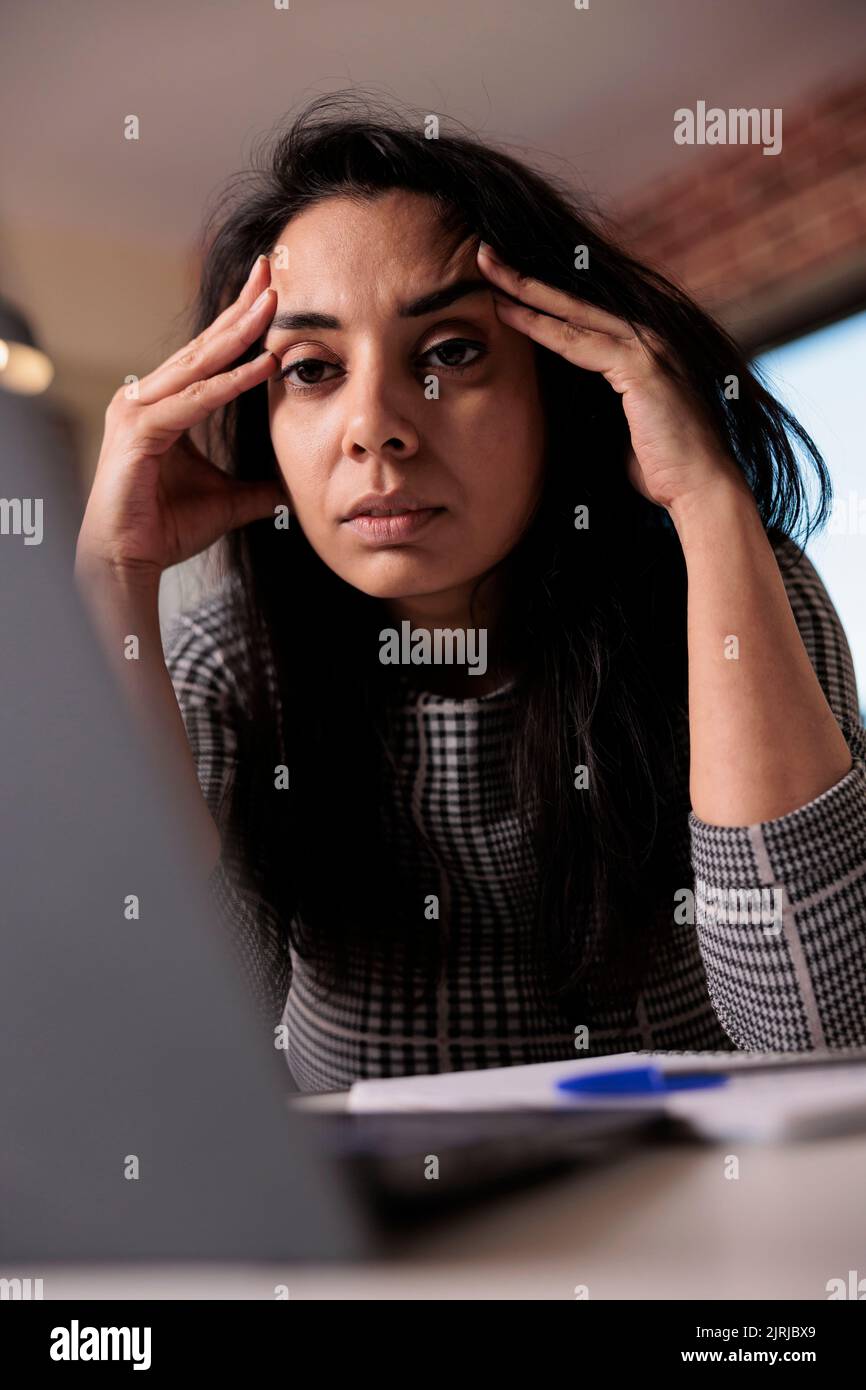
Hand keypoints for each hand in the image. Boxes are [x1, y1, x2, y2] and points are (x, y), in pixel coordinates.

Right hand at [76, 255, 283, 586]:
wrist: (127, 560)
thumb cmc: (164, 528)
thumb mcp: (227, 502)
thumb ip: (255, 490)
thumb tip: (287, 490)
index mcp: (163, 405)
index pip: (208, 355)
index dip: (240, 324)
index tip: (272, 293)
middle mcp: (146, 398)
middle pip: (203, 345)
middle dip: (240, 308)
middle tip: (274, 270)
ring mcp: (138, 410)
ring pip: (200, 364)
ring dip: (240, 333)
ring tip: (274, 304)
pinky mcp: (139, 431)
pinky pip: (196, 401)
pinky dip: (230, 384)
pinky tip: (262, 367)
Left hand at [476, 241, 746, 513]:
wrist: (700, 490)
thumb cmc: (661, 467)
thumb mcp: (621, 424)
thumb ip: (598, 401)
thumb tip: (563, 400)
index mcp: (642, 349)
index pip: (582, 315)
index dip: (542, 297)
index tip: (503, 283)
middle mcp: (647, 338)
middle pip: (574, 301)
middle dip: (526, 277)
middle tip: (484, 254)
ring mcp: (647, 348)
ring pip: (572, 313)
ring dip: (525, 290)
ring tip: (486, 269)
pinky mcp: (641, 367)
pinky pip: (578, 342)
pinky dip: (541, 327)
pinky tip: (509, 314)